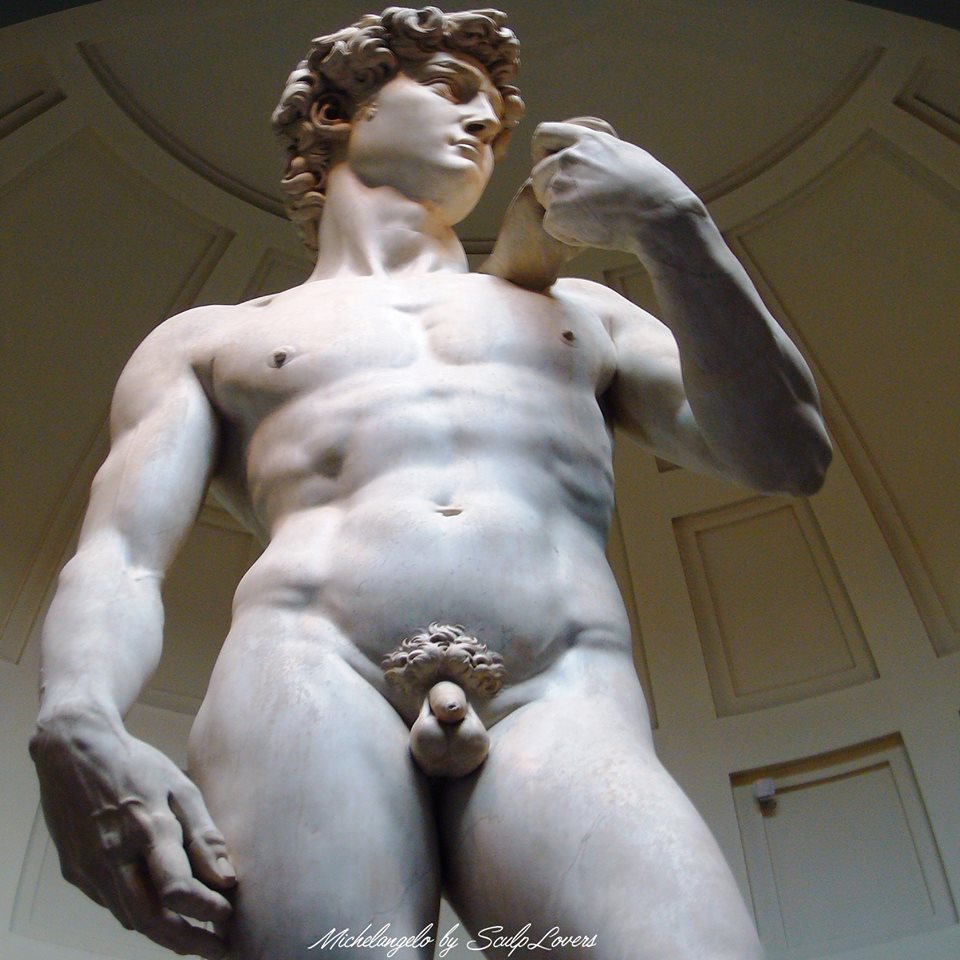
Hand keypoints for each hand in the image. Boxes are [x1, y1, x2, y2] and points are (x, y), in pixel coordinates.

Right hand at [30, 708, 234, 958]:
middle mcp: (113, 854)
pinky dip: (139, 911)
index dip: (205, 909)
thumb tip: (227, 878)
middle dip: (186, 940)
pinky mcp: (74, 872)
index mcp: (146, 827)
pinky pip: (112, 903)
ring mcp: (89, 867)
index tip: (228, 914)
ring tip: (196, 933)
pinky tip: (160, 909)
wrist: (74, 752)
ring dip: (164, 932)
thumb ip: (203, 834)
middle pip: (150, 919)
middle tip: (217, 948)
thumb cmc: (136, 765)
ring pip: (129, 917)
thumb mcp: (180, 787)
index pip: (177, 888)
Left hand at [530, 120, 703, 252]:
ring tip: (592, 219)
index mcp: (587, 140)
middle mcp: (570, 158)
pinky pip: (551, 225)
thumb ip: (599, 153)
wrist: (658, 216)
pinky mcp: (558, 212)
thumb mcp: (626, 155)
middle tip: (576, 207)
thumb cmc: (653, 191)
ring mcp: (562, 185)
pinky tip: (593, 232)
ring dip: (561, 212)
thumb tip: (591, 155)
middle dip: (549, 190)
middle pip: (537, 173)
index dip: (542, 153)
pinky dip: (568, 234)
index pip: (544, 134)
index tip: (553, 168)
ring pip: (544, 201)